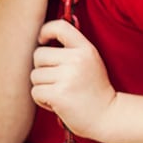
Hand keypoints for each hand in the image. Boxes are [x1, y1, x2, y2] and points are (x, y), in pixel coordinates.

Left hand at [30, 20, 116, 139]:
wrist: (108, 116)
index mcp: (85, 49)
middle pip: (38, 55)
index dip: (45, 31)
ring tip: (60, 93)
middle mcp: (77, 59)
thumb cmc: (94, 89)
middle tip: (57, 80)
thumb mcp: (90, 62)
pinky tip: (57, 103)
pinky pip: (36, 92)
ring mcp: (68, 77)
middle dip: (42, 69)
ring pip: (35, 76)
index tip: (42, 41)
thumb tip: (42, 38)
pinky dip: (42, 100)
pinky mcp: (59, 94)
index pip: (60, 27)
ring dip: (42, 87)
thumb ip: (72, 49)